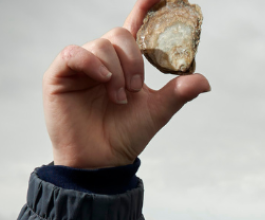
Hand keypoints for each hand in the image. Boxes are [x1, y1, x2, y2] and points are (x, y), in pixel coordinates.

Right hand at [43, 0, 210, 167]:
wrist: (102, 159)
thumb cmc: (126, 135)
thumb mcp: (158, 111)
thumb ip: (179, 92)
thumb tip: (204, 81)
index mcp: (126, 63)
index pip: (135, 26)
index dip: (146, 8)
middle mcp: (103, 60)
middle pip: (119, 35)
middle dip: (133, 60)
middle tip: (137, 88)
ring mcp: (81, 66)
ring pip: (101, 45)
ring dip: (116, 71)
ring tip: (119, 98)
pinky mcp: (60, 74)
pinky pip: (74, 53)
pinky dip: (92, 62)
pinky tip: (103, 79)